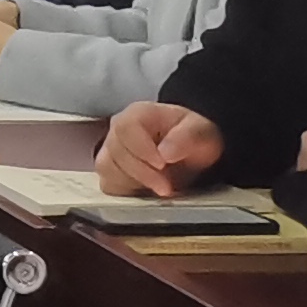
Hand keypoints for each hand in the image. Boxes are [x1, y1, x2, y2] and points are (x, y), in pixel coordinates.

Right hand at [98, 102, 225, 199]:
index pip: (126, 128)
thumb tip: (165, 153)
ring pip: (107, 169)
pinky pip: (106, 185)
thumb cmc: (192, 137)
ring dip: (134, 183)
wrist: (190, 153)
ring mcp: (110, 151)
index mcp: (138, 114)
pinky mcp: (109, 172)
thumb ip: (186, 137)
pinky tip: (146, 191)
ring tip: (159, 187)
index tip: (162, 164)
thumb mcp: (200, 132)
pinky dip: (126, 192)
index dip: (141, 148)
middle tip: (167, 186)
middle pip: (116, 151)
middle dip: (142, 173)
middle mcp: (118, 130)